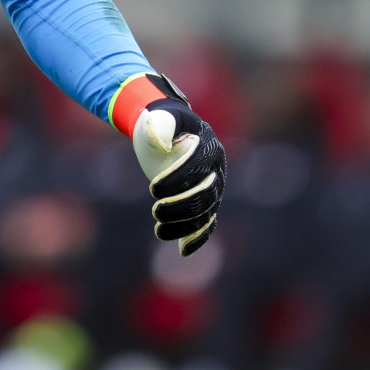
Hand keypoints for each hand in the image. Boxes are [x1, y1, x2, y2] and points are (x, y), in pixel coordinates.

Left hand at [119, 74, 226, 255]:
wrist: (164, 133)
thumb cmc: (159, 123)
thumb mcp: (156, 118)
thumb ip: (159, 125)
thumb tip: (161, 144)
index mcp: (208, 146)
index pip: (198, 166)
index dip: (178, 179)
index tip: (153, 188)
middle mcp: (216, 170)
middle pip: (206, 194)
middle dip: (181, 206)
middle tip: (155, 210)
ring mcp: (214, 188)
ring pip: (205, 213)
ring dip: (184, 225)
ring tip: (159, 230)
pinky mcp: (206, 204)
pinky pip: (207, 224)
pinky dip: (197, 239)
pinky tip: (183, 250)